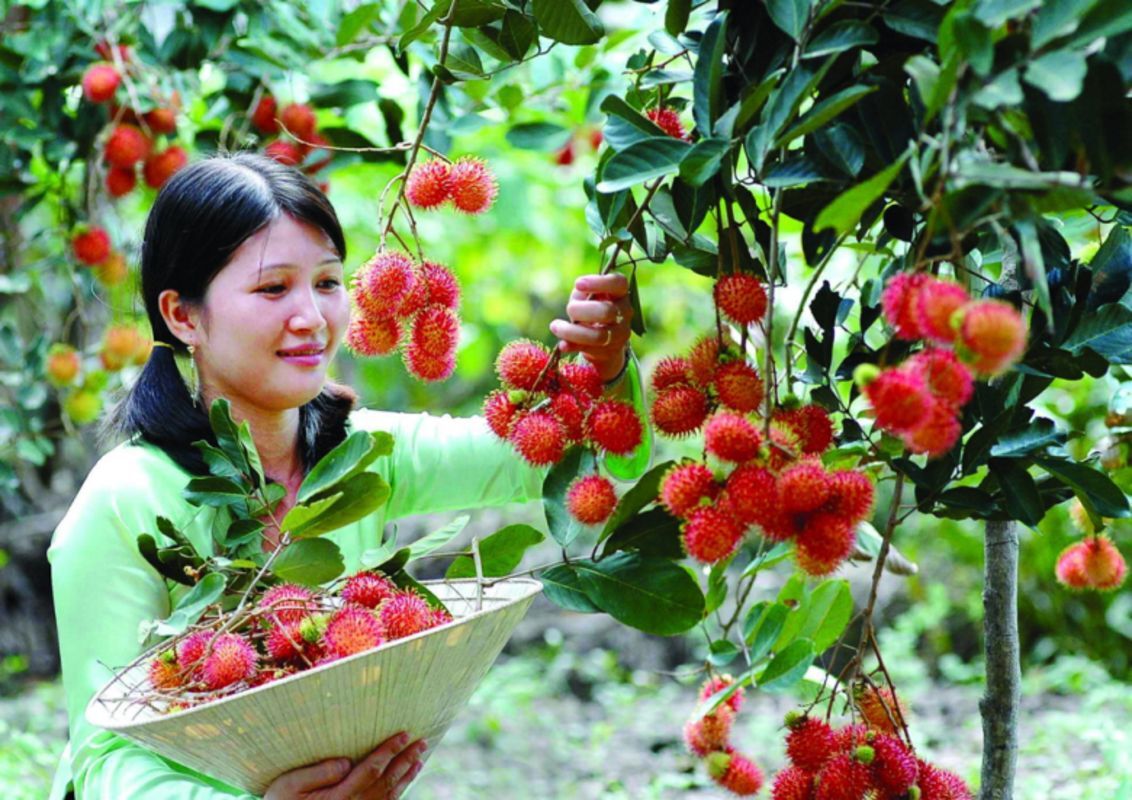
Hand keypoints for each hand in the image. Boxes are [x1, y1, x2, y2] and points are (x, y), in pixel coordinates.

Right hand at [263, 732, 426, 799]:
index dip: (389, 751)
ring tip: (419, 759)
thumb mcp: (289, 785)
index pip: (372, 769)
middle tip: (421, 742)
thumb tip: (346, 762)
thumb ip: (318, 773)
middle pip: (387, 782)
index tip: (404, 734)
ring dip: (406, 776)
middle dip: (405, 760)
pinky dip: (397, 792)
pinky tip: (403, 781)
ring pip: (389, 795)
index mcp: (340, 796)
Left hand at [549, 273, 633, 382]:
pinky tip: (563, 344)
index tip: (578, 284)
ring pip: (598, 336)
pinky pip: (590, 350)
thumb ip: (582, 294)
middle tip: (569, 309)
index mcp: (620, 294)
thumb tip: (577, 302)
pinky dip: (573, 346)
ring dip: (572, 332)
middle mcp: (624, 313)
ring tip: (555, 326)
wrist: (604, 339)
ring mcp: (619, 334)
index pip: (619, 283)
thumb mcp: (587, 296)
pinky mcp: (609, 352)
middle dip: (581, 310)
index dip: (599, 282)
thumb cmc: (592, 308)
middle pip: (606, 312)